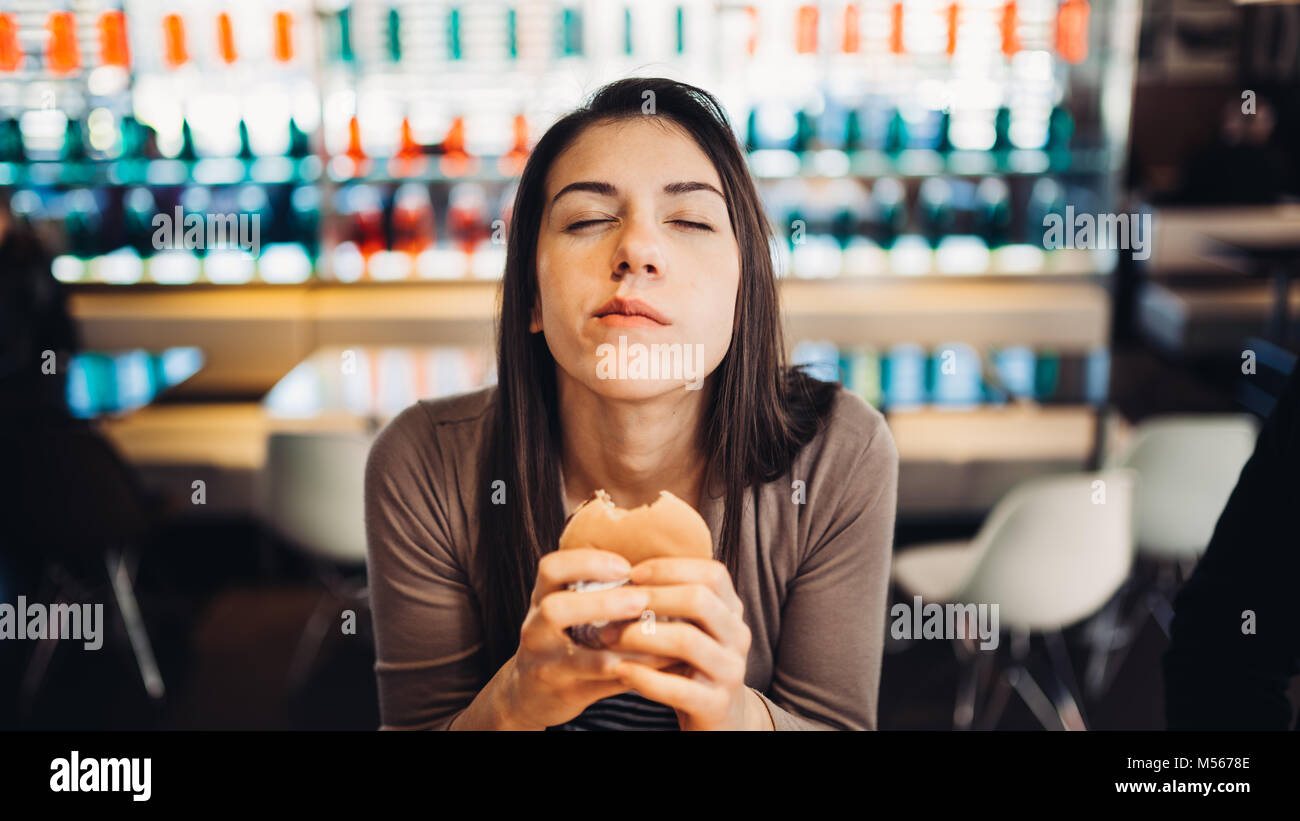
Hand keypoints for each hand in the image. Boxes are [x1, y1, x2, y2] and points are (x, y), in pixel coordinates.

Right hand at [502, 547, 680, 729]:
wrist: (530, 695)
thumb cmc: (561, 640)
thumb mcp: (564, 610)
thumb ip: (595, 590)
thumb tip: (659, 569)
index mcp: (541, 599)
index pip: (551, 568)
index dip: (586, 562)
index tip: (624, 565)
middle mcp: (536, 630)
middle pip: (554, 609)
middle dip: (601, 603)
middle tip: (640, 599)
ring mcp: (546, 665)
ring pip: (577, 656)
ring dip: (619, 645)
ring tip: (654, 635)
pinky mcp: (564, 694)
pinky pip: (600, 684)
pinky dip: (632, 671)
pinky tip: (661, 662)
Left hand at [599, 558, 771, 729]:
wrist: (720, 722)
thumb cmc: (691, 668)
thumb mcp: (689, 630)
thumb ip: (670, 605)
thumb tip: (618, 574)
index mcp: (732, 612)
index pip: (711, 574)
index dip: (670, 568)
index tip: (632, 574)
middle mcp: (738, 636)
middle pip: (699, 600)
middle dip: (651, 598)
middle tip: (614, 604)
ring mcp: (731, 671)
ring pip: (687, 641)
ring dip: (640, 635)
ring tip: (607, 637)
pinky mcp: (717, 705)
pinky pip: (679, 687)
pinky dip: (645, 677)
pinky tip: (621, 670)